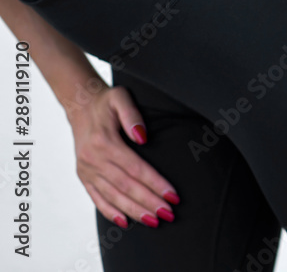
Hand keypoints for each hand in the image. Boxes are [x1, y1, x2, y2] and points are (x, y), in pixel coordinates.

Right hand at [67, 84, 179, 227]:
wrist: (80, 106)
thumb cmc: (106, 102)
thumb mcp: (120, 97)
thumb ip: (132, 115)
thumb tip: (143, 137)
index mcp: (105, 142)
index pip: (136, 168)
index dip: (155, 183)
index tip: (173, 195)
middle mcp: (94, 159)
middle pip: (126, 186)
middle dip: (149, 202)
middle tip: (169, 214)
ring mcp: (87, 170)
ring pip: (113, 196)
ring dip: (134, 211)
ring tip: (154, 221)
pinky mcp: (83, 176)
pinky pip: (96, 198)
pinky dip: (110, 212)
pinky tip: (125, 222)